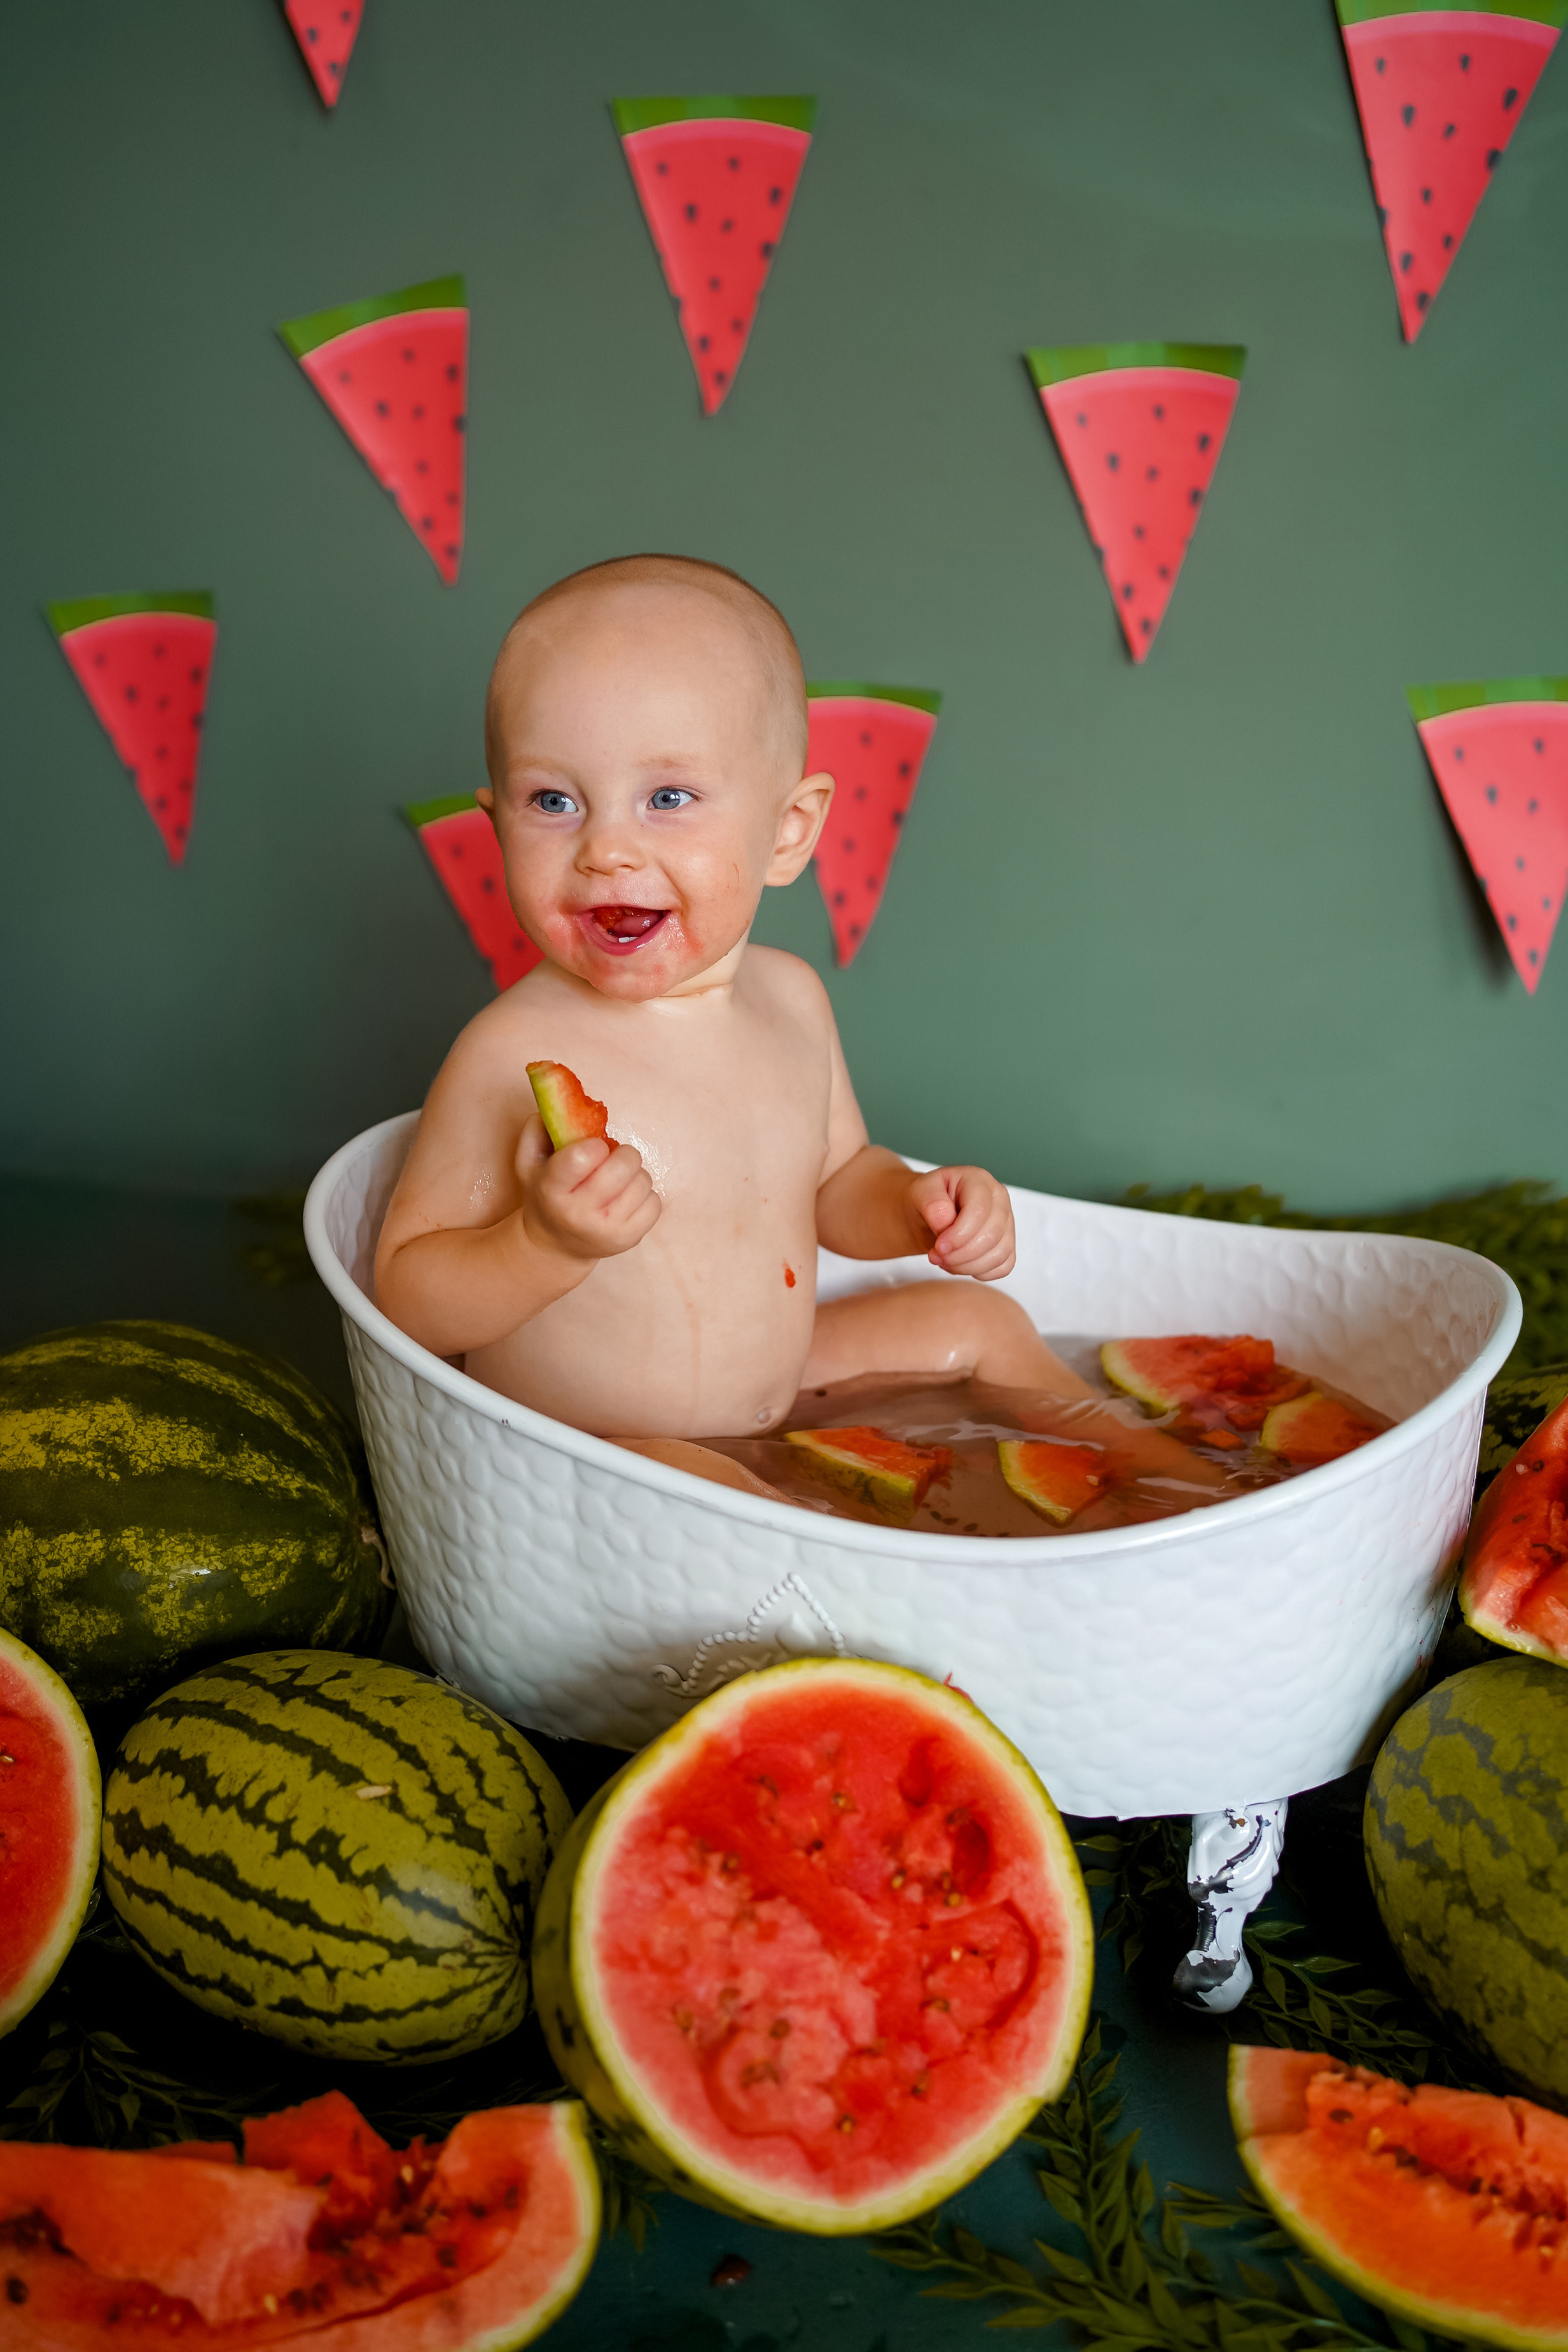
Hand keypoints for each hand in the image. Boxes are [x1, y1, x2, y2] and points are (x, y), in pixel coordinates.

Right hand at [514, 1114, 660, 1265]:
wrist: (556, 1245)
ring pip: (642, 1181)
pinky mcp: (629, 1239)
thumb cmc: (545, 1195)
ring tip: (618, 1182)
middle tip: (613, 1158)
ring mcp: (606, 1230)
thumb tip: (563, 1105)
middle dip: (623, 1154)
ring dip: (634, 1175)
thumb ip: (538, 1129)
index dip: (595, 1145)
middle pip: (622, 1167)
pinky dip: (644, 1195)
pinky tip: (626, 1199)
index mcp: (551, 1190)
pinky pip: (655, 1203)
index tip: (595, 1147)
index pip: (580, 1158)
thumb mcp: (529, 1162)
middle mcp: (578, 1213)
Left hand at [906, 1165, 1015, 1279]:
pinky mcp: (1007, 1244)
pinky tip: (959, 1265)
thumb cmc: (927, 1200)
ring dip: (967, 1266)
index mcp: (980, 1181)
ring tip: (944, 1261)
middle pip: (992, 1235)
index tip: (938, 1247)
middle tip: (936, 1256)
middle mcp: (999, 1199)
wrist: (930, 1213)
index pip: (979, 1212)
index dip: (958, 1235)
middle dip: (961, 1254)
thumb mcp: (920, 1192)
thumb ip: (931, 1202)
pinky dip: (979, 1272)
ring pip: (1000, 1254)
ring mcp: (1007, 1222)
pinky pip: (1003, 1266)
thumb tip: (945, 1222)